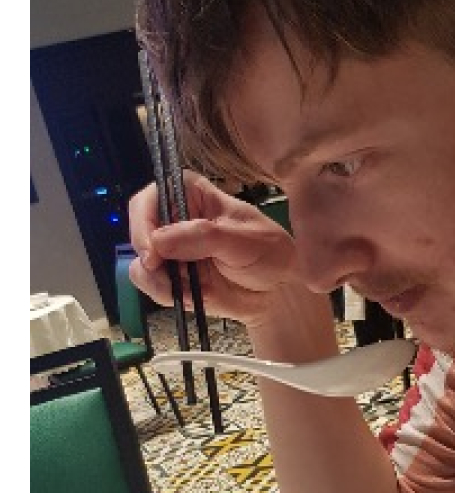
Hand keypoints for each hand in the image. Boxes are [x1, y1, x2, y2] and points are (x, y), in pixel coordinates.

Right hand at [128, 171, 297, 327]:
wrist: (277, 293)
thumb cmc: (269, 255)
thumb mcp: (243, 241)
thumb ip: (203, 237)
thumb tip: (159, 241)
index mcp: (193, 194)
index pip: (153, 195)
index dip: (145, 219)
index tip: (153, 249)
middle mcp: (176, 219)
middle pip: (139, 229)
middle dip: (149, 256)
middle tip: (164, 274)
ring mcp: (171, 249)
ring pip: (141, 261)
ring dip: (158, 280)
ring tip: (190, 291)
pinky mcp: (172, 276)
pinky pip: (150, 284)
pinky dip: (165, 294)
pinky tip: (191, 297)